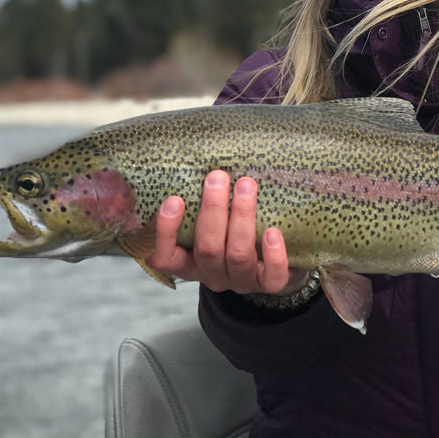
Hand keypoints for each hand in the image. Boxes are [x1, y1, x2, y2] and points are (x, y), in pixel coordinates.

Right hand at [146, 170, 307, 294]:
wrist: (272, 262)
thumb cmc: (232, 231)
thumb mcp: (211, 220)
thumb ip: (200, 200)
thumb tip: (200, 154)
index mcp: (189, 262)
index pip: (164, 256)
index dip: (166, 232)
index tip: (174, 199)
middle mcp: (212, 274)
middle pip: (208, 249)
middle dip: (213, 211)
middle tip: (217, 177)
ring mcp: (241, 281)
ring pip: (238, 256)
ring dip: (242, 218)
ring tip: (246, 185)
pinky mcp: (269, 285)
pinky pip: (272, 277)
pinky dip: (273, 254)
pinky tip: (273, 231)